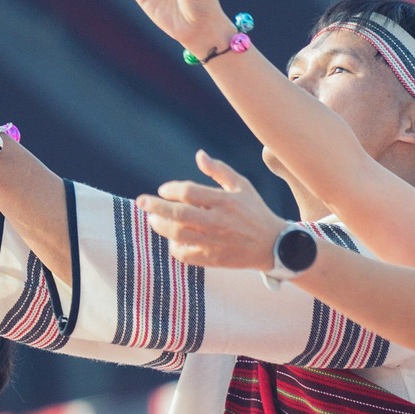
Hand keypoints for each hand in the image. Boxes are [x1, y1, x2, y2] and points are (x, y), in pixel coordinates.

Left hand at [138, 152, 285, 270]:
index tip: (163, 190)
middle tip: (141, 202)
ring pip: (178, 234)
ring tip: (152, 220)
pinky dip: (174, 246)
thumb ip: (219, 170)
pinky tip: (172, 239)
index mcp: (225, 201)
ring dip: (160, 226)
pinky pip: (185, 254)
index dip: (171, 190)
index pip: (189, 192)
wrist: (272, 244)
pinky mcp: (213, 259)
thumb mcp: (242, 186)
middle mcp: (219, 221)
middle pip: (178, 214)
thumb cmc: (254, 211)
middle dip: (155, 207)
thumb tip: (199, 154)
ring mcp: (215, 241)